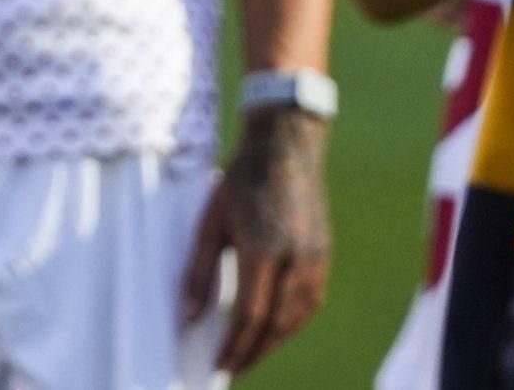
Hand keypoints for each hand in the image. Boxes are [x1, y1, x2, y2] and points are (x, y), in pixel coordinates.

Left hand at [182, 110, 329, 373]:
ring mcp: (316, 260)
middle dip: (253, 351)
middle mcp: (296, 262)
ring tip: (249, 353)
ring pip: (296, 318)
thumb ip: (198, 271)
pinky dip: (291, 322)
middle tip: (231, 368)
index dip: (236, 345)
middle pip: (276, 324)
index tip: (220, 364)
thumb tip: (189, 316)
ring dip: (273, 341)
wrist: (285, 147)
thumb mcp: (209, 221)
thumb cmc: (240, 180)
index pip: (251, 315)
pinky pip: (309, 303)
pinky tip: (274, 328)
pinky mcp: (324, 256)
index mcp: (263, 252)